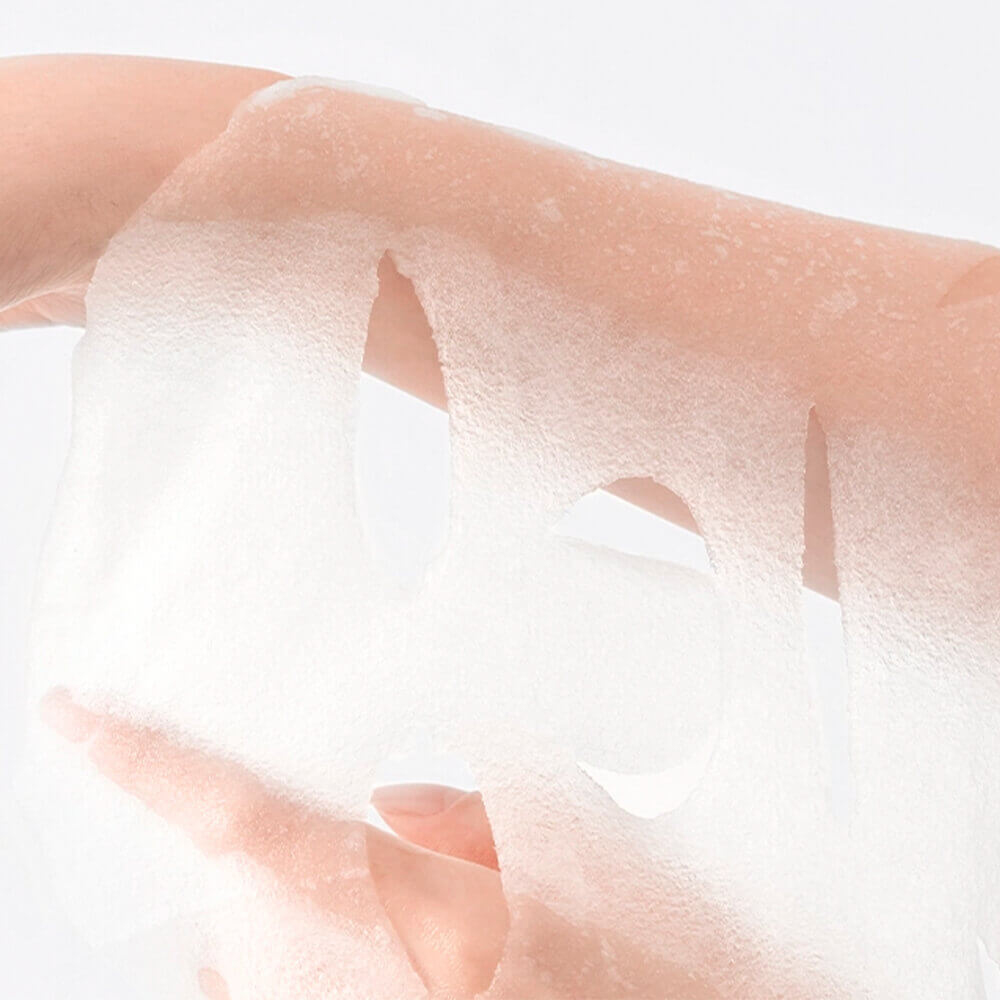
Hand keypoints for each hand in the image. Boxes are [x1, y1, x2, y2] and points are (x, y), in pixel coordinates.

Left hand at [40, 689, 730, 997]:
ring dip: (289, 909)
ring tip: (394, 925)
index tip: (70, 712)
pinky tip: (380, 965)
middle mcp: (291, 963)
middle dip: (276, 844)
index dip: (131, 754)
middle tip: (368, 854)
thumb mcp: (537, 872)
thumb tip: (404, 810)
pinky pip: (256, 986)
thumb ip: (460, 819)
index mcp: (347, 893)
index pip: (212, 805)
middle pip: (236, 871)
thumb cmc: (569, 979)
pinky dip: (288, 963)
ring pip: (245, 937)